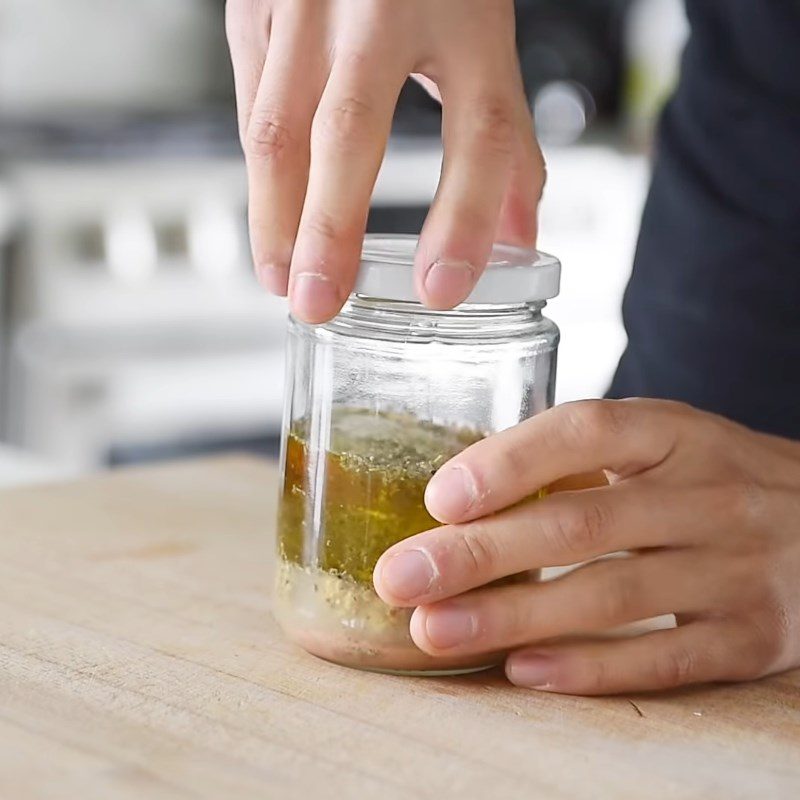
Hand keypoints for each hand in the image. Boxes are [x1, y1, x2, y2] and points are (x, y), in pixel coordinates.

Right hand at [226, 0, 544, 322]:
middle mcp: (382, 3)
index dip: (464, 217)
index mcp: (466, 15)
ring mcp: (308, 0)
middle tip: (320, 303)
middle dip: (331, 227)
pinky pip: (250, 104)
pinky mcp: (254, 3)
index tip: (442, 288)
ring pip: (277, 123)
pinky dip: (260, 174)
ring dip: (274, 214)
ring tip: (282, 282)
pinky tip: (271, 220)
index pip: (477, 129)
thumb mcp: (486, 42)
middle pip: (351, 128)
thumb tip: (520, 241)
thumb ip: (503, 142)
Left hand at [373, 399, 799, 693]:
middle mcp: (710, 492)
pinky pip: (663, 657)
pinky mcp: (753, 635)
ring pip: (611, 596)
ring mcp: (736, 566)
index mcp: (674, 432)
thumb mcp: (656, 445)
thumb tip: (458, 498)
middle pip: (581, 523)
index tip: (439, 497)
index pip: (585, 433)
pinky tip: (521, 671)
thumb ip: (573, 461)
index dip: (508, 463)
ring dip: (512, 616)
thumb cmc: (704, 479)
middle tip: (401, 577)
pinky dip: (587, 668)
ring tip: (435, 630)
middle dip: (479, 554)